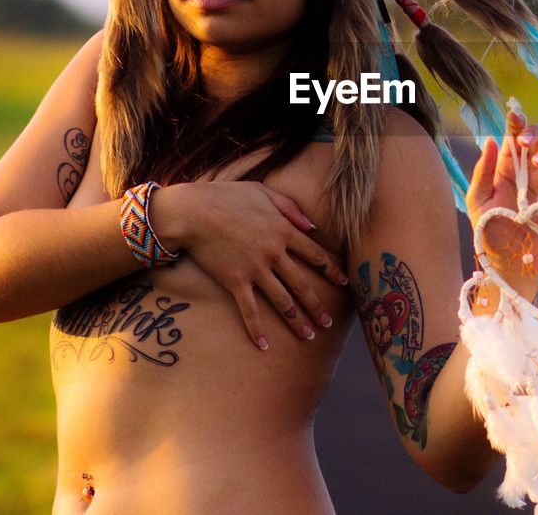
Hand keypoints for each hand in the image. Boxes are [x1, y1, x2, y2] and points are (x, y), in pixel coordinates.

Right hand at [152, 181, 349, 349]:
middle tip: (328, 323)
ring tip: (308, 336)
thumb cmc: (227, 197)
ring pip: (282, 300)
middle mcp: (274, 253)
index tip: (344, 283)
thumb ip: (290, 208)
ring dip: (296, 321)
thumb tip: (312, 226)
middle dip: (317, 305)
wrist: (194, 211)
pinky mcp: (235, 281)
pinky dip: (256, 329)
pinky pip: (249, 310)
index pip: (315, 254)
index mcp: (283, 230)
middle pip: (302, 284)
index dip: (331, 270)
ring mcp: (255, 269)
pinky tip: (264, 345)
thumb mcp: (264, 192)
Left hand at [465, 107, 537, 228]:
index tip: (514, 114)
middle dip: (536, 132)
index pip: (514, 137)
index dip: (517, 122)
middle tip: (525, 141)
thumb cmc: (489, 232)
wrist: (508, 263)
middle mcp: (529, 171)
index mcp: (508, 167)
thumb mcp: (478, 201)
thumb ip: (483, 171)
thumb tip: (491, 140)